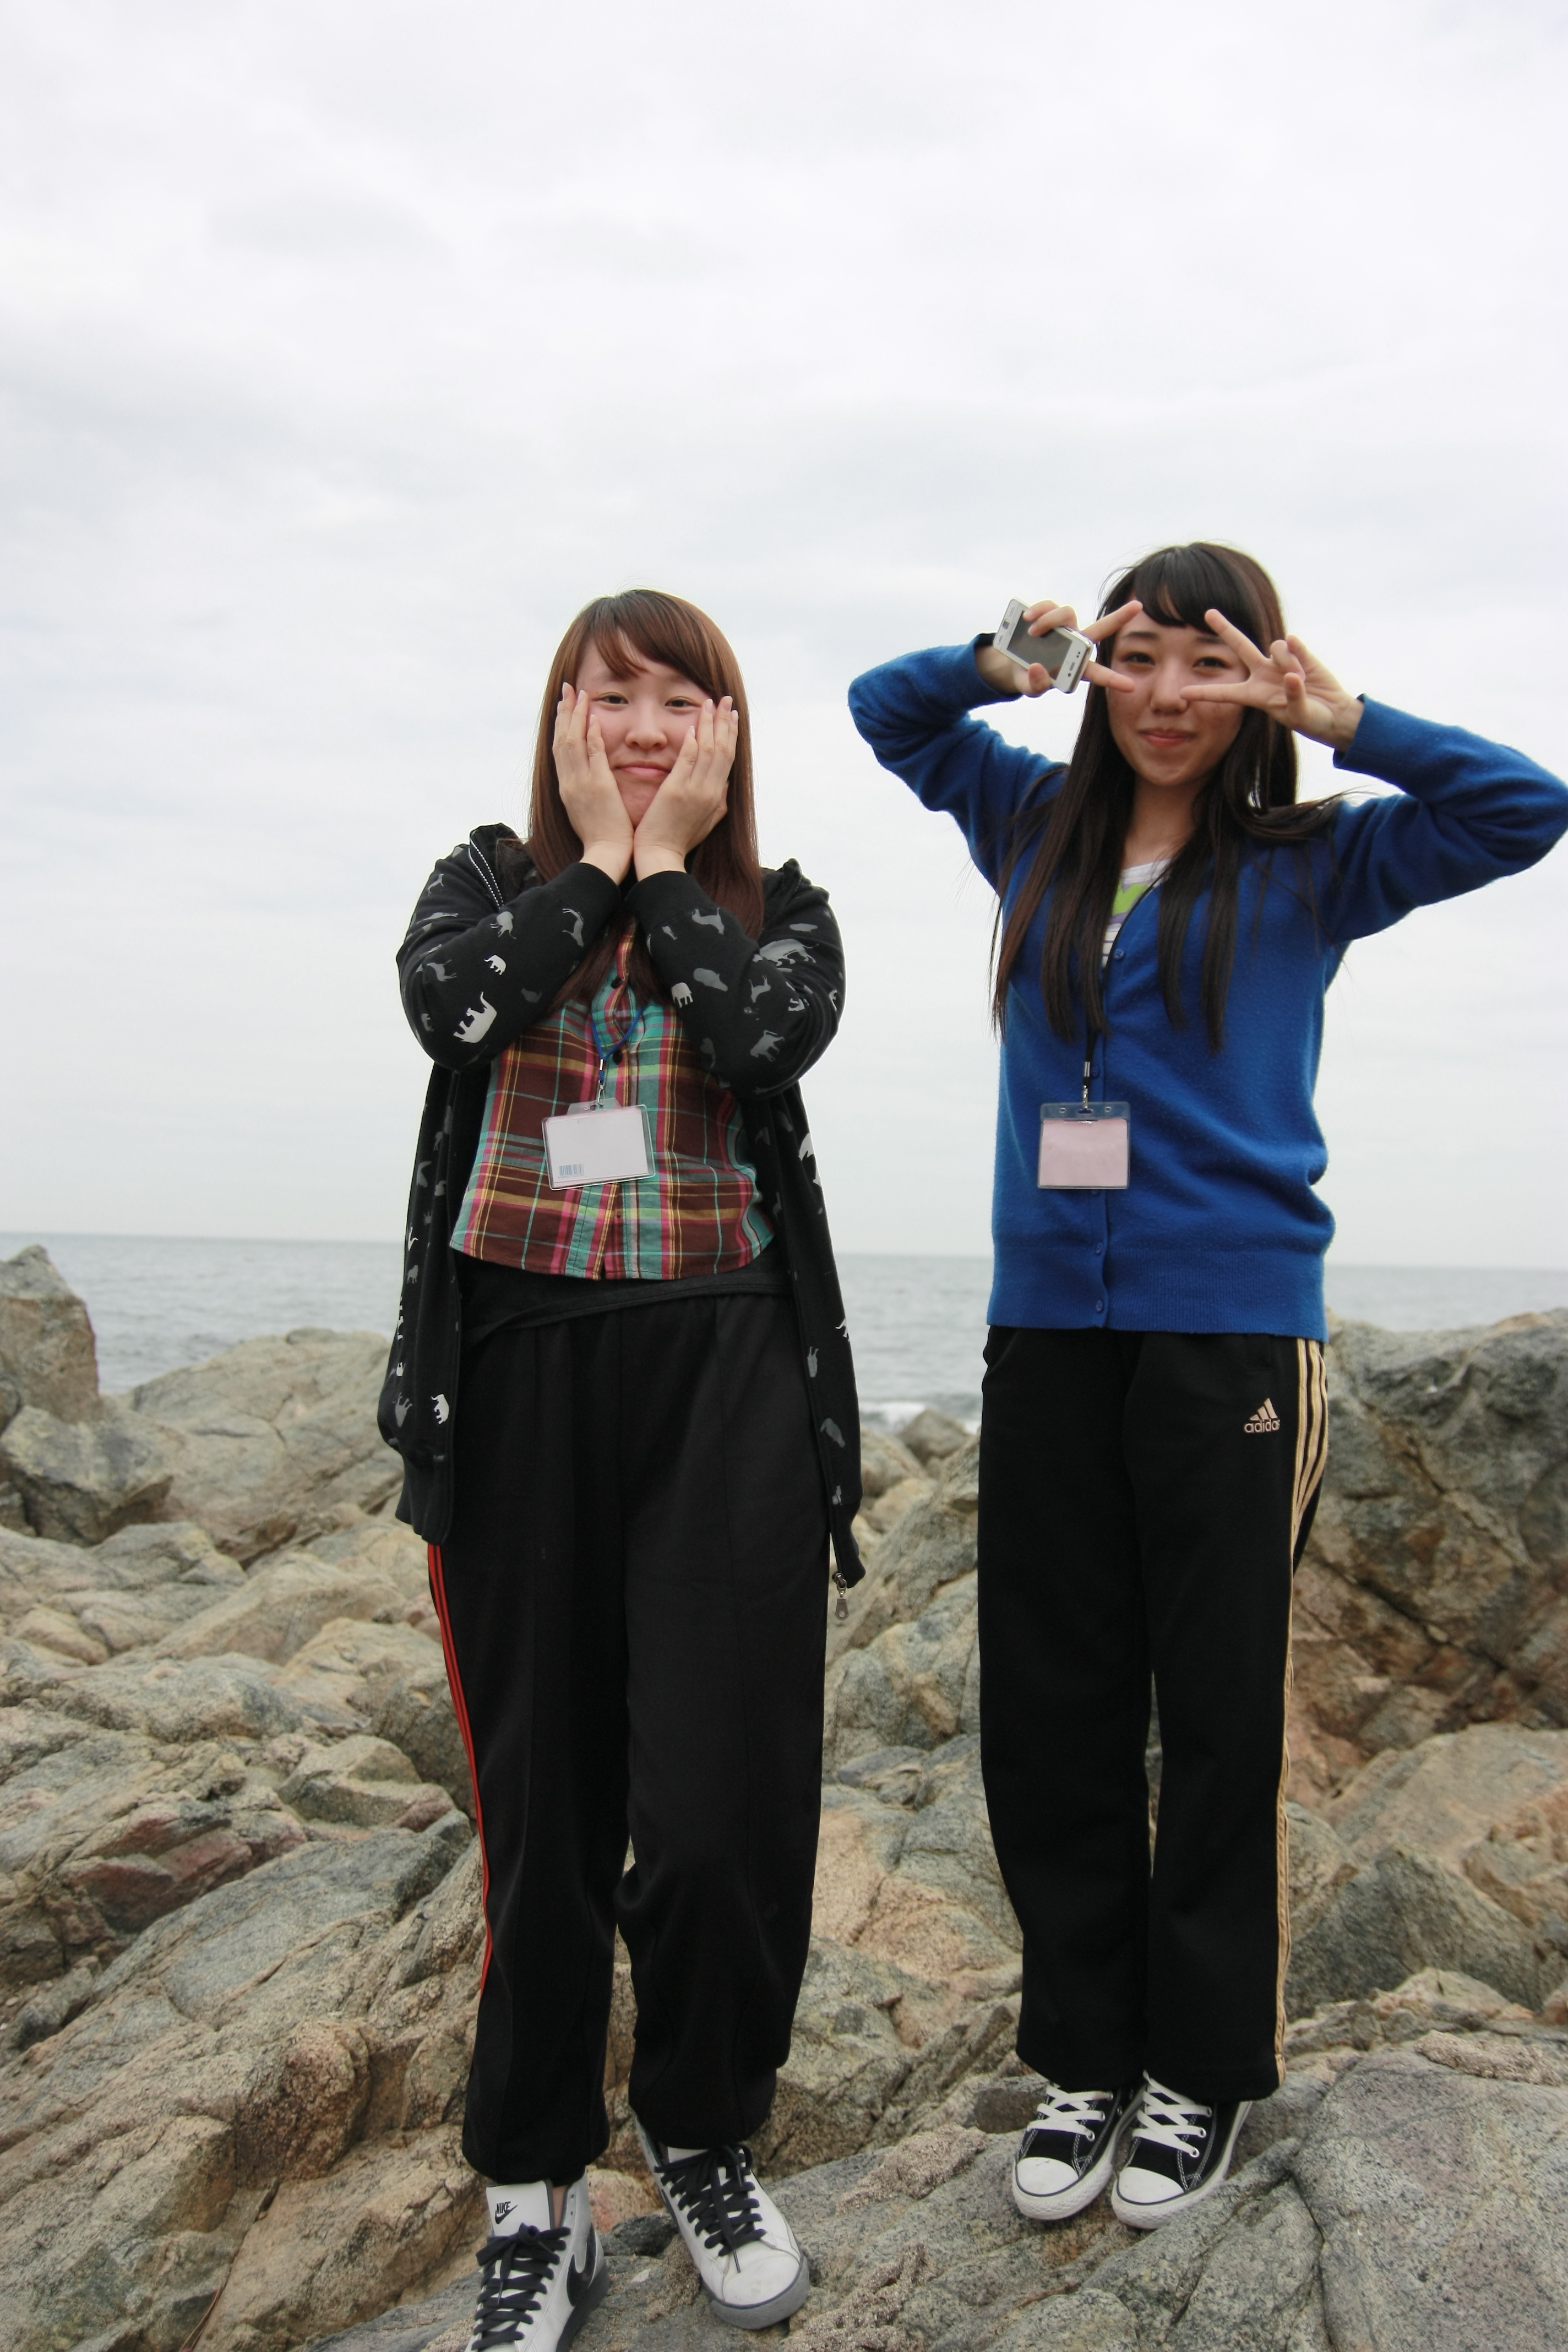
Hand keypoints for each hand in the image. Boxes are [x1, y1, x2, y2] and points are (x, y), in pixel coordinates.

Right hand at [554, 683, 633, 880]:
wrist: (605, 855)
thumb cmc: (602, 836)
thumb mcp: (587, 808)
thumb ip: (586, 788)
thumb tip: (588, 775)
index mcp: (567, 787)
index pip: (560, 749)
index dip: (562, 725)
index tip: (564, 705)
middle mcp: (569, 782)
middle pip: (562, 740)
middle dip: (564, 712)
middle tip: (567, 689)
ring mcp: (581, 784)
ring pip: (573, 743)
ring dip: (576, 716)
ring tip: (579, 694)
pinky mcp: (598, 787)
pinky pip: (592, 756)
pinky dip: (590, 736)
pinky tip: (593, 718)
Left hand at [632, 696, 737, 878]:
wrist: (662, 858)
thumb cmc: (678, 840)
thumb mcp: (707, 822)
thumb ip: (717, 801)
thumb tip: (725, 784)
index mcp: (717, 797)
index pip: (728, 758)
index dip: (731, 734)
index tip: (731, 715)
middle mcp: (711, 791)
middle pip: (722, 749)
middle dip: (724, 722)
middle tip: (725, 699)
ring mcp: (695, 791)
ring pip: (707, 750)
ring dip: (709, 724)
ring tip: (709, 703)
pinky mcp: (676, 791)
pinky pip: (687, 761)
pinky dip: (692, 742)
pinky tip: (692, 726)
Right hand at [973, 600, 1142, 698]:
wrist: (1012, 661)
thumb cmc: (1028, 677)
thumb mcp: (1029, 688)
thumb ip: (1035, 685)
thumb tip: (1038, 668)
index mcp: (1076, 666)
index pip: (1097, 673)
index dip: (1112, 680)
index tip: (1130, 687)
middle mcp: (1076, 643)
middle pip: (1101, 629)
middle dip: (1119, 617)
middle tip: (1138, 606)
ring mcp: (1064, 627)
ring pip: (1067, 614)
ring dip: (1049, 621)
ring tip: (1032, 632)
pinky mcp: (1048, 613)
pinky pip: (1048, 605)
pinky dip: (1038, 609)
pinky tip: (1027, 617)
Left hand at [1180, 610, 1362, 750]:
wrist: (1335, 713)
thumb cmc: (1312, 719)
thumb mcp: (1298, 714)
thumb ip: (1292, 695)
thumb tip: (1290, 673)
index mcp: (1254, 694)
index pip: (1225, 693)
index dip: (1205, 691)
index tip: (1182, 693)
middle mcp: (1262, 673)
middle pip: (1240, 646)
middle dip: (1225, 628)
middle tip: (1208, 612)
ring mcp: (1280, 661)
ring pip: (1275, 646)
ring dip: (1287, 662)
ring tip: (1300, 680)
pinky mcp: (1299, 652)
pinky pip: (1292, 644)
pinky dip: (1298, 654)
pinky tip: (1304, 668)